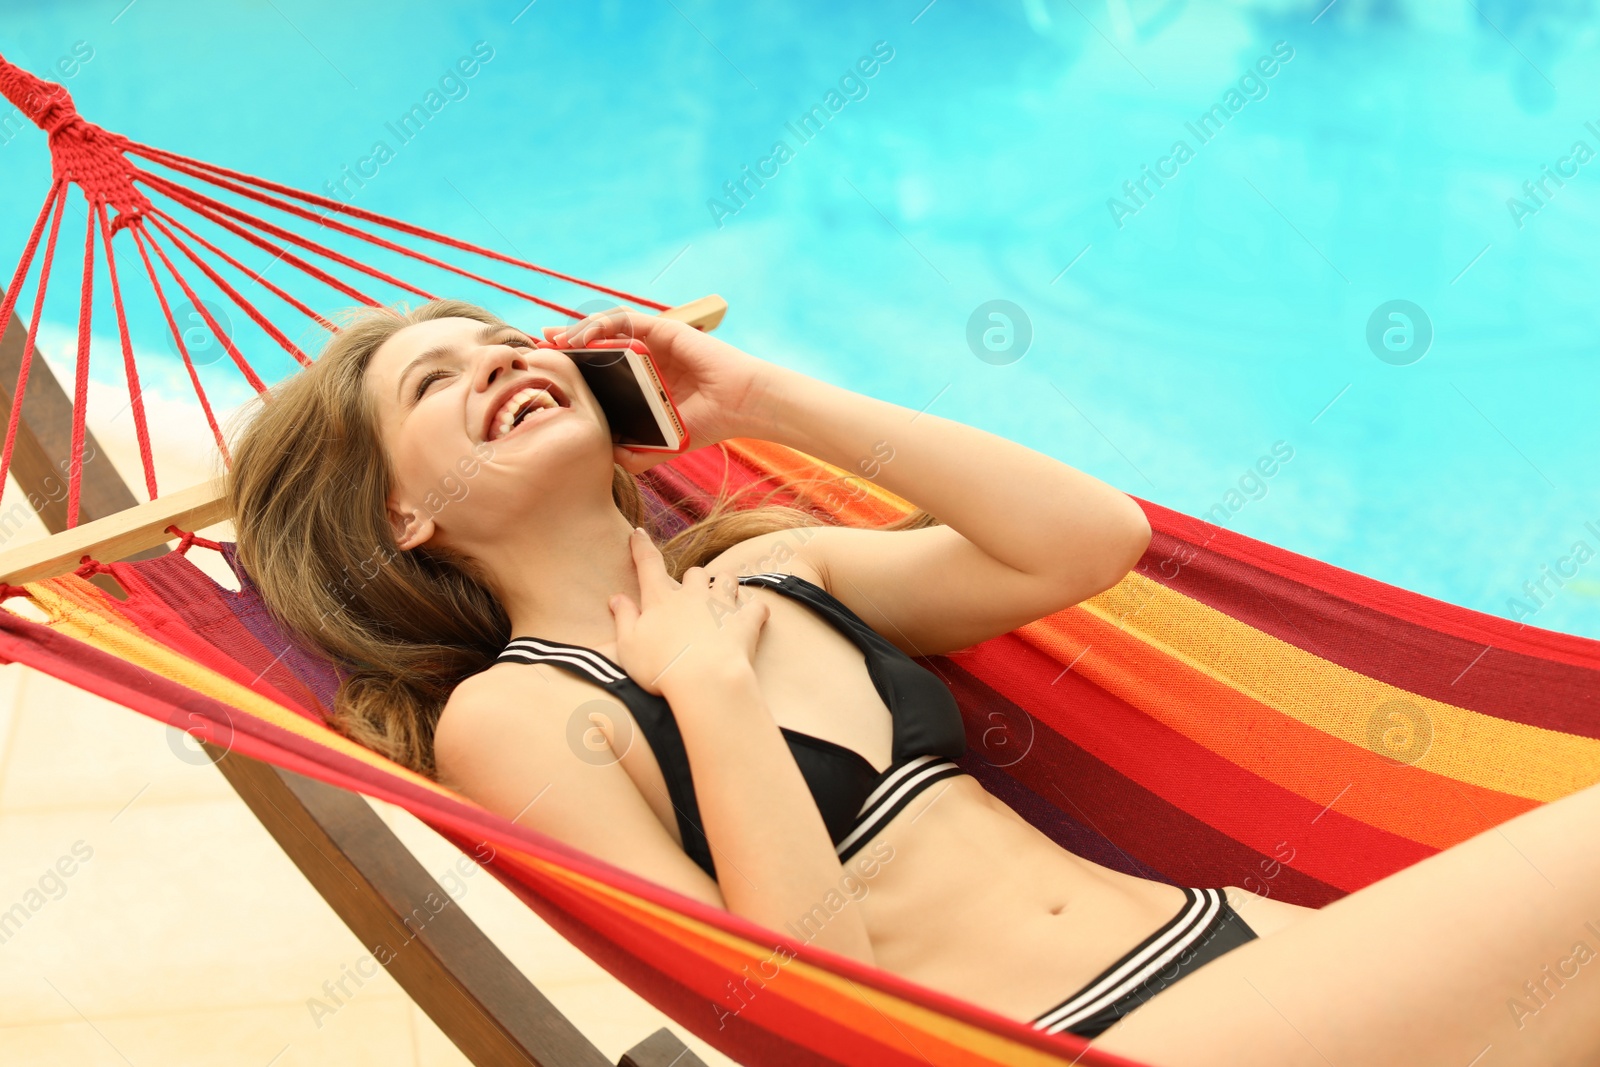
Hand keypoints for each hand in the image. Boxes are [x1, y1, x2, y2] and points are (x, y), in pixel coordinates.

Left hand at [543, 307, 782, 473]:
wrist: (739, 405)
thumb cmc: (708, 423)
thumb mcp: (664, 443)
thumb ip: (637, 452)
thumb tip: (606, 458)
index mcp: (643, 381)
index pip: (601, 369)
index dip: (574, 369)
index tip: (549, 373)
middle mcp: (645, 358)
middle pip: (597, 345)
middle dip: (565, 344)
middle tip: (539, 349)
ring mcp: (653, 341)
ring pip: (606, 328)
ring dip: (575, 330)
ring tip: (552, 339)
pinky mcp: (663, 328)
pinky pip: (624, 319)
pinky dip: (600, 323)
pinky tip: (581, 335)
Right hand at [607, 527, 769, 696]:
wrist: (705, 680)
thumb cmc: (661, 667)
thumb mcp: (629, 646)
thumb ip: (624, 618)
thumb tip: (617, 598)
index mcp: (661, 599)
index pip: (648, 564)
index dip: (641, 547)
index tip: (637, 534)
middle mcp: (693, 595)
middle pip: (694, 572)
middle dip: (693, 579)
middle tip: (690, 597)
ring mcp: (722, 604)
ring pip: (727, 578)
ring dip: (724, 584)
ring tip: (722, 600)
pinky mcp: (746, 620)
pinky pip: (757, 606)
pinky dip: (754, 611)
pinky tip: (751, 618)